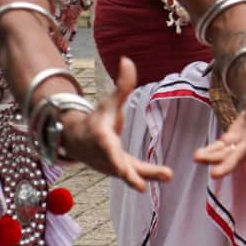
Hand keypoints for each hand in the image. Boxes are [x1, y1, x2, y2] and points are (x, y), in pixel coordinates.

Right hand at [54, 59, 170, 191]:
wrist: (77, 138)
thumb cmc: (96, 118)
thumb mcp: (109, 102)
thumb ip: (122, 84)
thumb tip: (127, 60)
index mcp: (100, 138)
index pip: (107, 149)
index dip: (114, 159)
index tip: (122, 168)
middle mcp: (104, 155)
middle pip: (118, 166)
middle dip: (130, 176)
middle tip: (143, 186)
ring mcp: (110, 165)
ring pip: (130, 172)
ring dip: (147, 176)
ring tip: (168, 175)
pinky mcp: (118, 171)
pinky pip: (134, 174)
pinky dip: (148, 177)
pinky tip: (166, 176)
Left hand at [194, 55, 245, 181]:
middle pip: (240, 155)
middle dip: (227, 165)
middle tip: (214, 175)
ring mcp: (242, 140)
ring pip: (228, 153)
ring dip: (214, 158)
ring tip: (197, 158)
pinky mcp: (233, 138)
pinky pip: (221, 147)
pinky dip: (211, 152)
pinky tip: (198, 156)